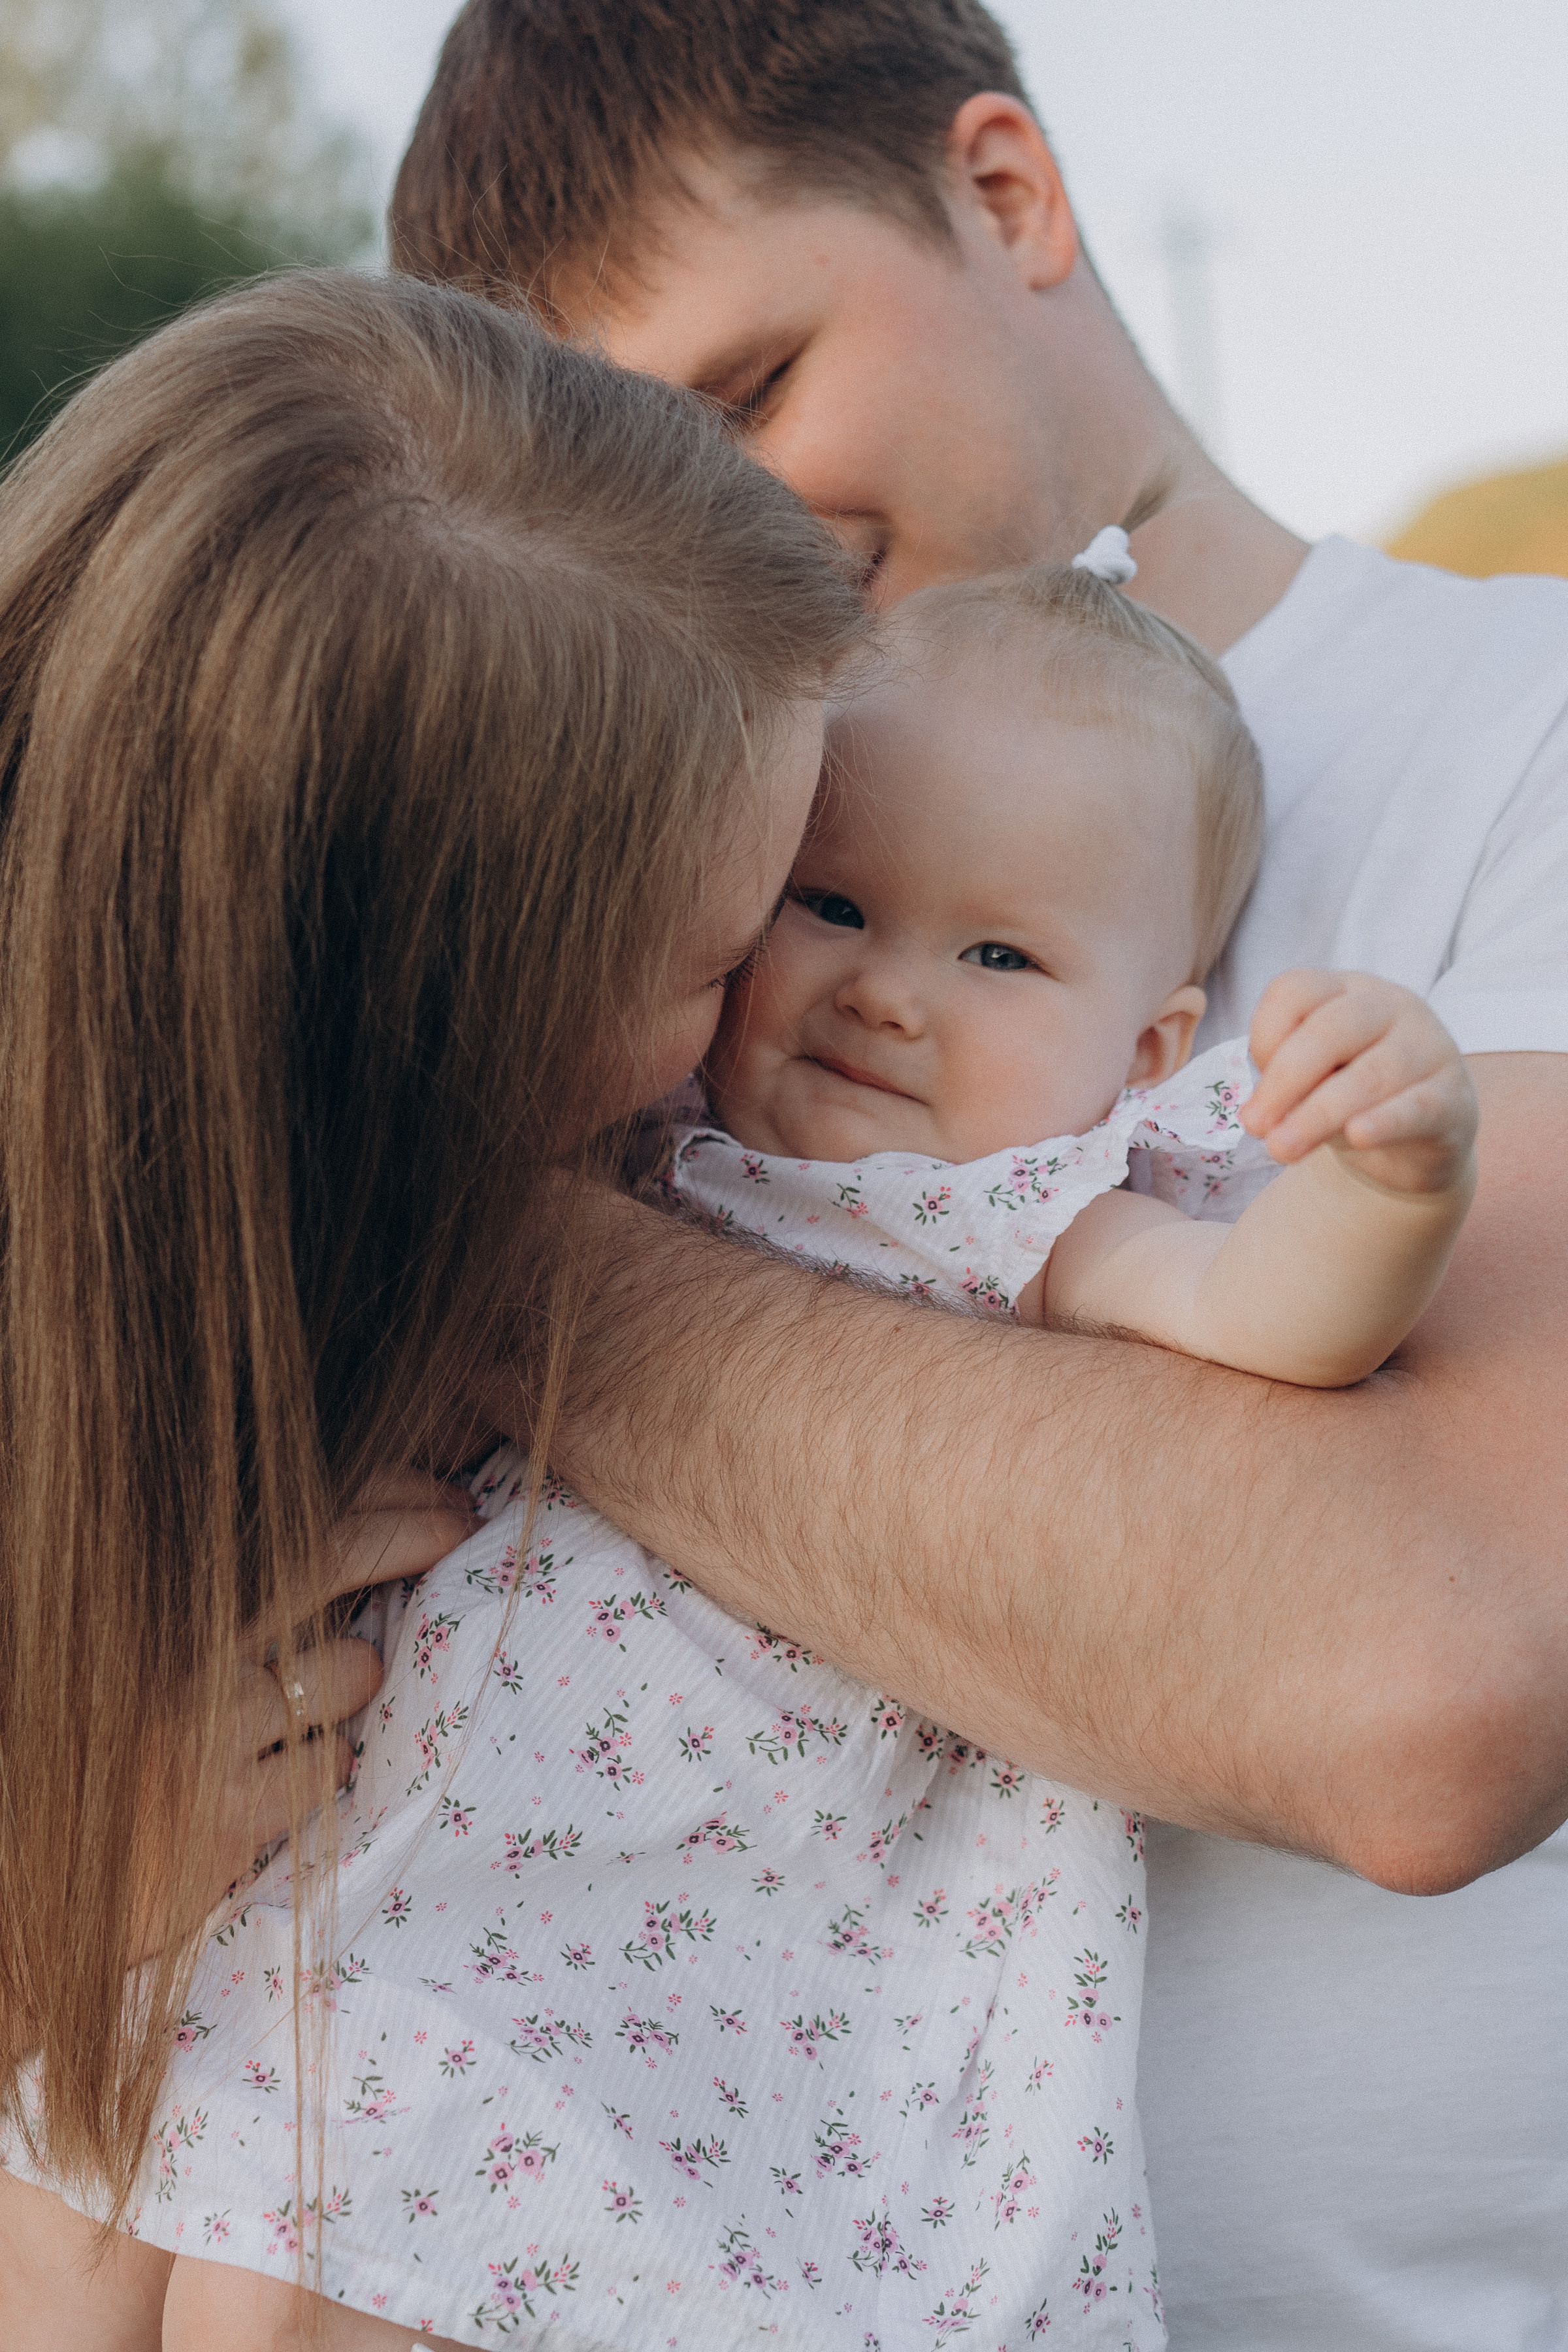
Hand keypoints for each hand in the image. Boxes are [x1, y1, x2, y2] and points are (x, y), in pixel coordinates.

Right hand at [140, 1471, 478, 1956]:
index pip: (288, 1514)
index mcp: (168, 1605)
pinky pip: (329, 1766)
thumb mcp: (180, 1653)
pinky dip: (330, 1764)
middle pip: (324, 1557)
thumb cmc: (127, 1750)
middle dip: (409, 1532)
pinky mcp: (220, 1817)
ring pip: (344, 1671)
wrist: (47, 1872)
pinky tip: (294, 1774)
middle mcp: (179, 1652)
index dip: (378, 1493)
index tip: (441, 1494)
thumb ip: (253, 1598)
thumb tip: (371, 1522)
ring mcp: (200, 1732)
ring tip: (323, 1695)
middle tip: (461, 1523)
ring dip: (355, 1676)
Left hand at [1243, 968, 1477, 1193]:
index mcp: (1347, 991)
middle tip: (1255, 1127)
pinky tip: (1358, 1136)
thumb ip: (1287, 1084)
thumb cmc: (1351, 1098)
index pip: (1296, 990)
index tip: (1253, 1088)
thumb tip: (1259, 1115)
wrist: (1419, 1143)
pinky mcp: (1455, 1099)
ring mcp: (1430, 1048)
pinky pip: (1419, 1106)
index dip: (1264, 1035)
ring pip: (1369, 1074)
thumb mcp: (1313, 1082)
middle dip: (1284, 1081)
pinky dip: (1385, 1121)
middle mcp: (1392, 1006)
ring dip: (1318, 1115)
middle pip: (1329, 1030)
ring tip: (1282, 1149)